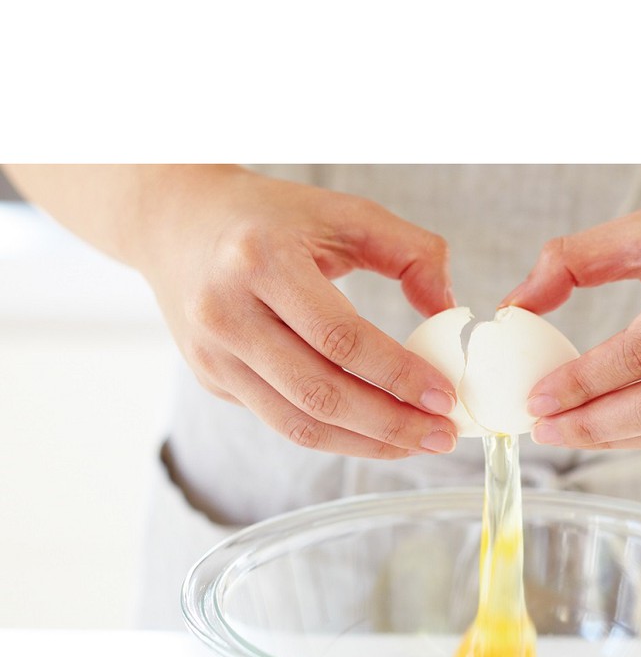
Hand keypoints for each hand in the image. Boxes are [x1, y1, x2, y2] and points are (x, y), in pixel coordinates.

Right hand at [136, 167, 459, 456]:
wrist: (175, 221)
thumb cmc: (271, 217)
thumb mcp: (343, 212)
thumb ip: (409, 251)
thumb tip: (448, 309)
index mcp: (261, 261)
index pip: (341, 338)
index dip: (398, 375)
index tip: (445, 396)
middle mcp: (226, 312)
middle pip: (321, 393)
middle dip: (391, 424)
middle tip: (442, 435)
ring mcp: (213, 354)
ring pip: (300, 424)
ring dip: (367, 444)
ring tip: (417, 444)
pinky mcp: (212, 379)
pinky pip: (283, 422)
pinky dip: (337, 437)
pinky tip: (376, 434)